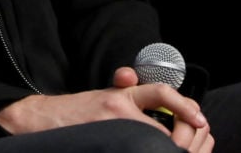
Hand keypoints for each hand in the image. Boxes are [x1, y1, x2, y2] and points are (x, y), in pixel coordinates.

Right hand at [0, 69, 210, 150]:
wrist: (40, 119)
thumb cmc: (75, 113)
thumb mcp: (104, 96)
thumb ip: (131, 97)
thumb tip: (168, 105)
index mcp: (121, 94)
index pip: (161, 93)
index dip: (185, 106)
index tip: (200, 121)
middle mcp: (118, 106)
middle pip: (168, 127)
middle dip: (185, 141)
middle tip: (192, 147)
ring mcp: (112, 126)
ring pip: (157, 143)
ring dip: (170, 150)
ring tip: (173, 151)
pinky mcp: (106, 139)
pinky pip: (141, 147)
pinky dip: (151, 150)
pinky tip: (149, 150)